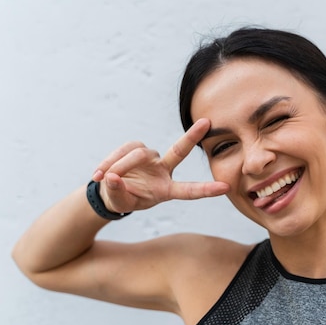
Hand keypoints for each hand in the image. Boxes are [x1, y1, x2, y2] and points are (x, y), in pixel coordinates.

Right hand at [91, 118, 228, 212]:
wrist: (110, 190)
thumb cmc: (122, 199)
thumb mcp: (120, 202)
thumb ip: (118, 193)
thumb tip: (113, 178)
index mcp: (166, 190)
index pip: (189, 190)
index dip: (206, 190)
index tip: (225, 188)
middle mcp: (163, 170)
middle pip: (179, 151)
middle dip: (192, 136)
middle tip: (206, 122)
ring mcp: (150, 157)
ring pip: (138, 154)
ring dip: (119, 165)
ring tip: (104, 178)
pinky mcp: (136, 148)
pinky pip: (124, 150)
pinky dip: (109, 161)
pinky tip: (100, 174)